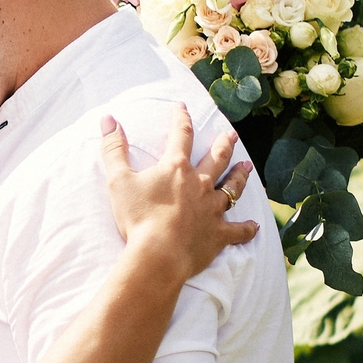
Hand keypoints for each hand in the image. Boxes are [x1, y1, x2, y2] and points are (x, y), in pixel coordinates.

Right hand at [101, 105, 258, 279]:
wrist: (159, 254)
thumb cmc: (138, 217)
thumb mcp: (118, 180)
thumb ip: (113, 149)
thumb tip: (108, 119)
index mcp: (176, 168)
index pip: (181, 136)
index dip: (181, 120)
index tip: (182, 108)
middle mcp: (200, 184)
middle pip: (216, 159)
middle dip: (223, 144)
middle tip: (231, 134)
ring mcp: (212, 209)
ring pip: (232, 188)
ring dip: (239, 176)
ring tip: (246, 167)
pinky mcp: (218, 234)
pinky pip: (238, 230)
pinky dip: (246, 228)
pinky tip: (254, 226)